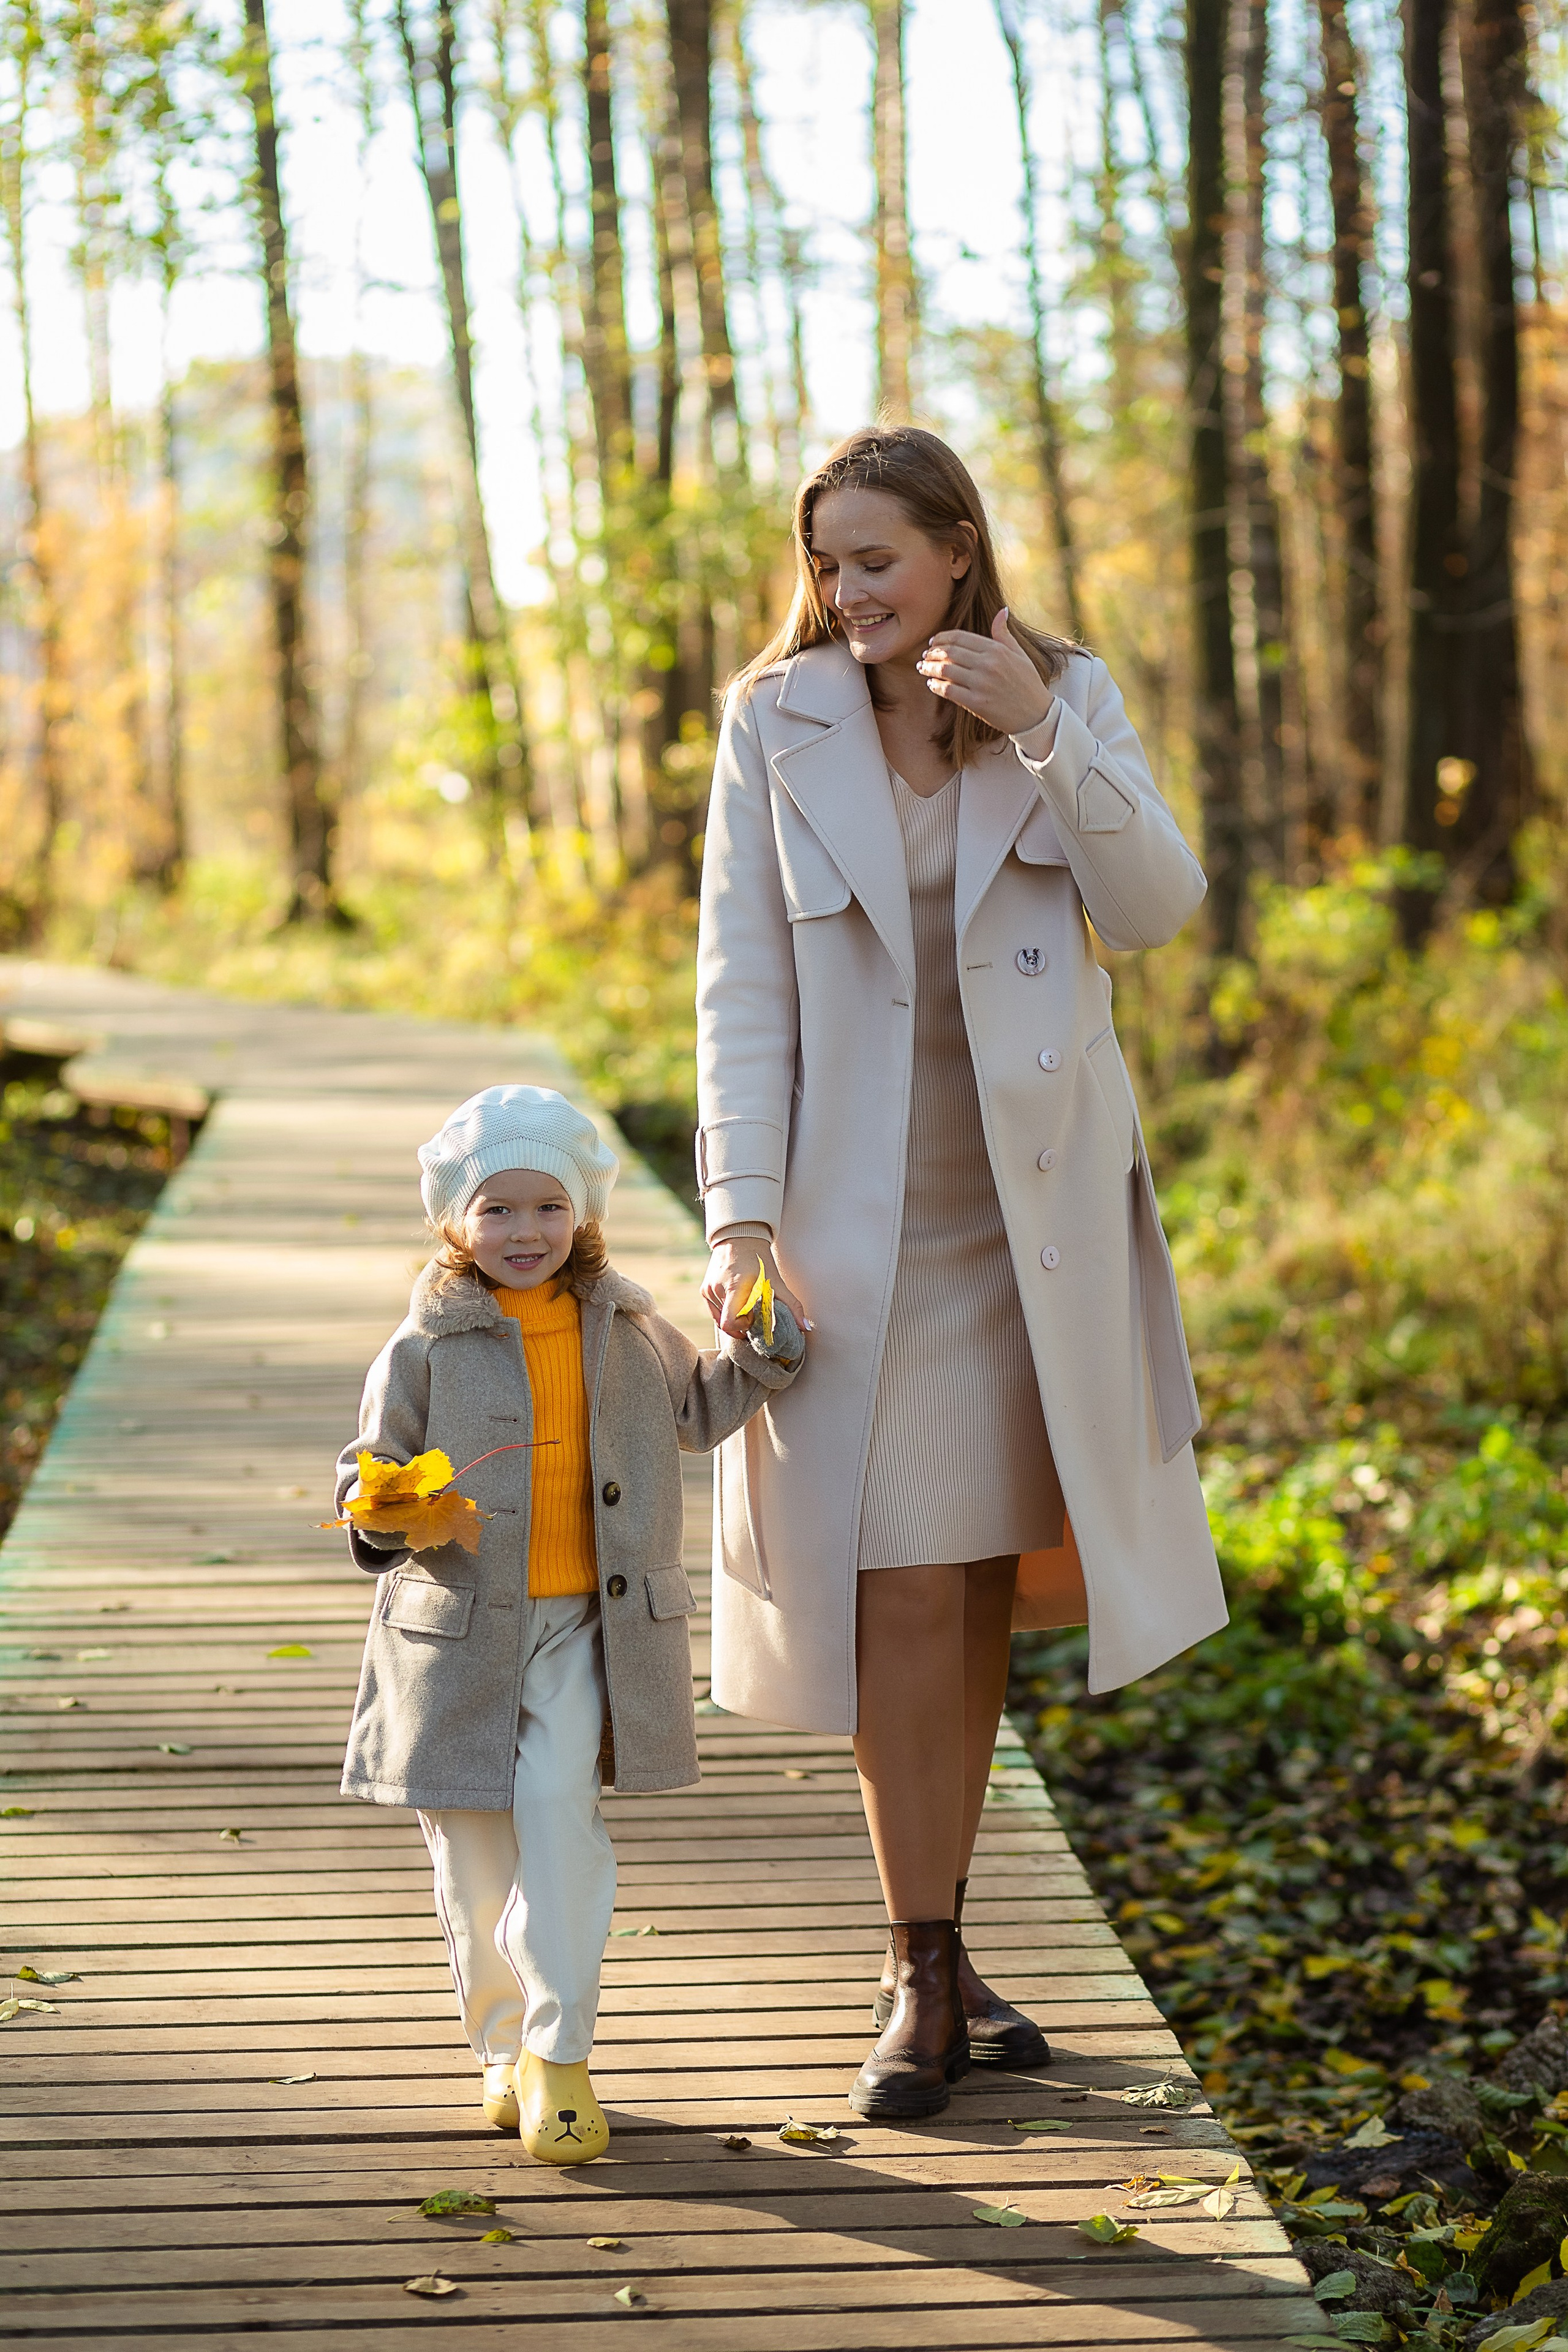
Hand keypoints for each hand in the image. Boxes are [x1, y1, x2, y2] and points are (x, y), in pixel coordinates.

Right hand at [702, 1239, 809, 1341]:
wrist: (740, 1237)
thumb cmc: (760, 1260)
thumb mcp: (777, 1282)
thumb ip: (792, 1306)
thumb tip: (805, 1327)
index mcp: (736, 1287)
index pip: (729, 1323)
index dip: (742, 1327)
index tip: (753, 1319)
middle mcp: (718, 1289)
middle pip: (727, 1323)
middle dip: (741, 1323)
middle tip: (752, 1313)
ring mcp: (708, 1290)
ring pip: (720, 1318)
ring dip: (734, 1316)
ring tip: (745, 1303)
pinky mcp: (704, 1290)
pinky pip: (714, 1312)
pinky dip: (725, 1312)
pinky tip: (736, 1302)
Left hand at [917, 607, 1054, 736]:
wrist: (1036, 715)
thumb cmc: (1027, 683)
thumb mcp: (1019, 654)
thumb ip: (1004, 634)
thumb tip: (1001, 611)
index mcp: (996, 649)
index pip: (959, 637)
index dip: (941, 638)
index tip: (933, 642)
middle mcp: (988, 664)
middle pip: (949, 652)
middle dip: (932, 653)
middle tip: (924, 656)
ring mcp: (981, 684)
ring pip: (945, 670)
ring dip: (929, 668)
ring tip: (923, 668)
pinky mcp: (976, 703)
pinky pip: (949, 691)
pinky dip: (936, 686)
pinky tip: (931, 684)